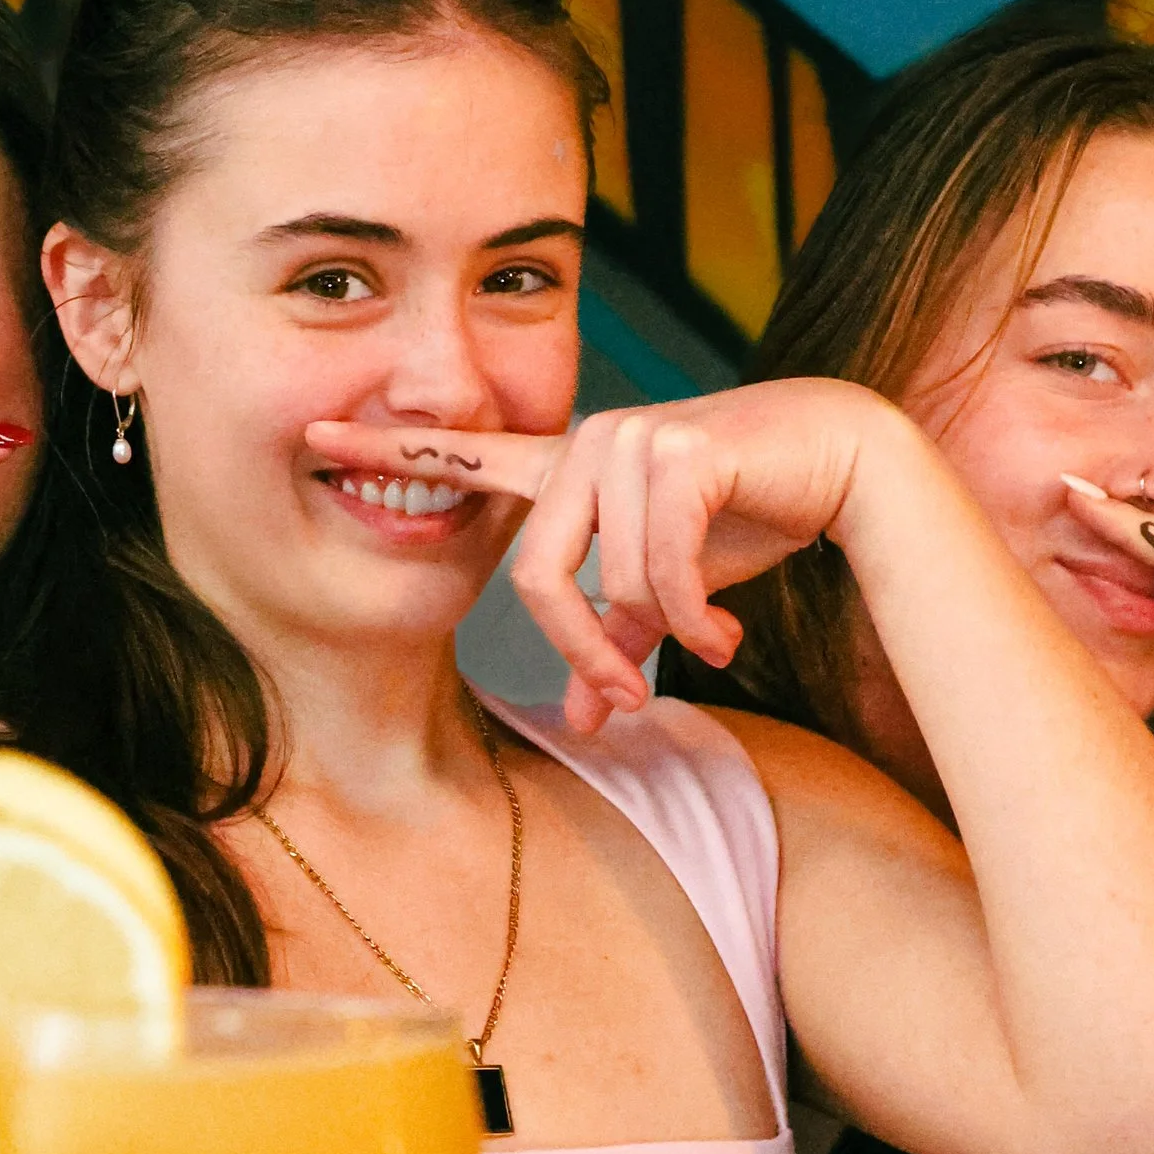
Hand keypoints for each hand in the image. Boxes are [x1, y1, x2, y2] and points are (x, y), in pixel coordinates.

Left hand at [309, 383, 881, 733]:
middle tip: (633, 701)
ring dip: (666, 632)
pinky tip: (725, 634)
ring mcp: (631, 438)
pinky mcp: (680, 449)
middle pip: (536, 576)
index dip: (387, 448)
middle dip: (583, 653)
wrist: (841, 463)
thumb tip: (589, 721)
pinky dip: (694, 618)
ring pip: (612, 581)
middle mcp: (586, 443)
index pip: (463, 456)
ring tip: (712, 641)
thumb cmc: (749, 515)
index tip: (312, 432)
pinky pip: (661, 567)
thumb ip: (619, 644)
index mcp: (568, 469)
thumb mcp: (670, 593)